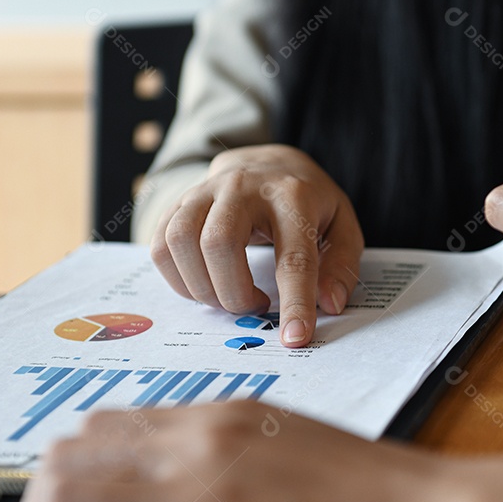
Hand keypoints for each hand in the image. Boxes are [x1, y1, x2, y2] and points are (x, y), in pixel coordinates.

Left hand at [19, 402, 454, 501]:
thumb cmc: (373, 487)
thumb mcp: (291, 438)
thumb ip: (228, 445)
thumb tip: (181, 469)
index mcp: (217, 416)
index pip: (107, 425)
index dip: (75, 465)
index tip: (74, 499)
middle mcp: (192, 449)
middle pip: (68, 457)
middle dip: (38, 500)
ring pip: (63, 501)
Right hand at [150, 145, 363, 347]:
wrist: (269, 162)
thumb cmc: (308, 203)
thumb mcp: (342, 226)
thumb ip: (341, 265)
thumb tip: (330, 304)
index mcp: (294, 197)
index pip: (293, 257)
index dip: (294, 302)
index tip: (294, 338)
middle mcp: (244, 187)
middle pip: (219, 244)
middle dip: (234, 293)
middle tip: (255, 307)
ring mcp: (206, 191)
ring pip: (180, 241)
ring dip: (202, 287)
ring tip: (229, 297)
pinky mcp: (180, 202)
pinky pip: (160, 244)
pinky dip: (178, 278)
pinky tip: (205, 285)